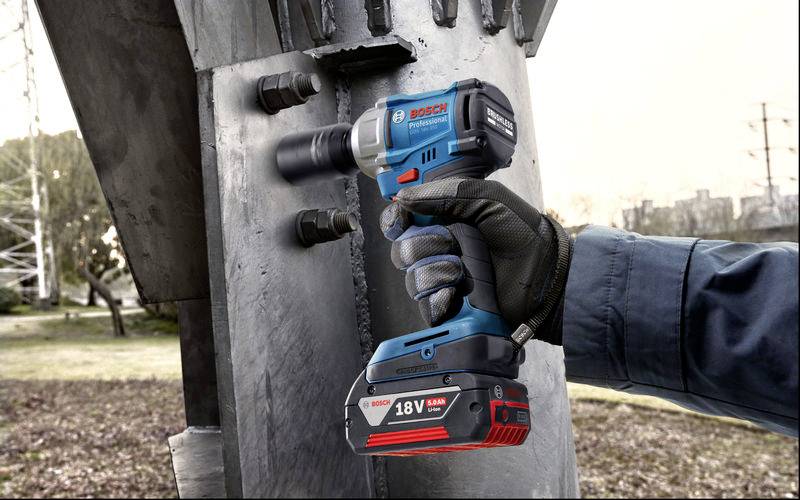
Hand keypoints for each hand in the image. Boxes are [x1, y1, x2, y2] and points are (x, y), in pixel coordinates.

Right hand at [379, 178, 571, 345]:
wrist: (546, 276)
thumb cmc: (524, 236)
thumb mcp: (489, 199)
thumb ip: (446, 193)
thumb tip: (404, 198)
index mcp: (445, 221)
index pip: (402, 221)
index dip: (396, 221)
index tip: (401, 222)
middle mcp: (440, 250)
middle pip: (403, 251)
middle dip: (424, 247)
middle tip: (453, 245)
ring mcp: (444, 280)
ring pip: (412, 279)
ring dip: (434, 273)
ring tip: (461, 272)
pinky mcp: (451, 308)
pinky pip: (426, 307)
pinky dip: (437, 300)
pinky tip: (455, 294)